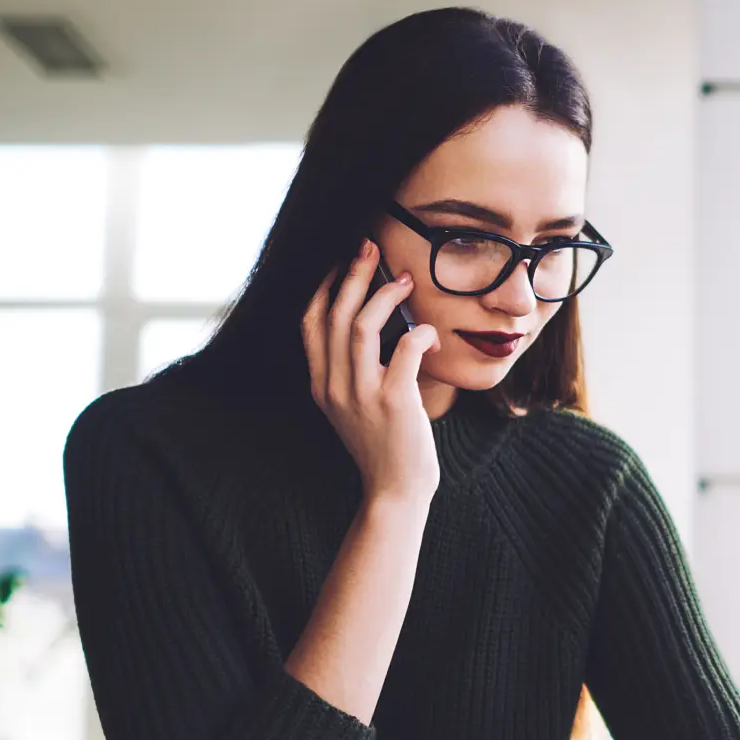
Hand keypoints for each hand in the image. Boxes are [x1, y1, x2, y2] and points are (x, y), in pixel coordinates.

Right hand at [302, 239, 442, 506]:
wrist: (395, 491)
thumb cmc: (384, 446)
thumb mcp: (354, 406)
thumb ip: (354, 370)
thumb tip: (375, 326)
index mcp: (321, 384)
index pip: (310, 322)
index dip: (324, 285)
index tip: (341, 260)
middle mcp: (334, 385)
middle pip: (334, 314)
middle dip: (353, 274)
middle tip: (372, 247)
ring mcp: (361, 394)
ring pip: (360, 325)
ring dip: (383, 295)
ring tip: (405, 280)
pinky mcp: (394, 402)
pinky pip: (403, 350)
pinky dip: (418, 333)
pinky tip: (429, 333)